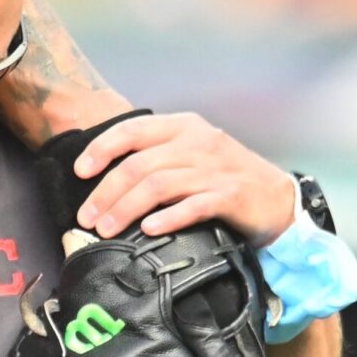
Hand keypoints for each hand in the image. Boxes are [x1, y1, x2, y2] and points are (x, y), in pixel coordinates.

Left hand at [73, 112, 297, 245]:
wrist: (278, 199)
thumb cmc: (222, 179)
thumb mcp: (188, 155)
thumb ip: (153, 157)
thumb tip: (100, 179)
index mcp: (182, 127)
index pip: (131, 130)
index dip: (100, 149)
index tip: (78, 172)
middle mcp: (198, 142)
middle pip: (138, 165)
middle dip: (105, 193)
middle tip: (86, 218)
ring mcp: (215, 168)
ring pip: (158, 185)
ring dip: (125, 209)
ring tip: (105, 230)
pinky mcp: (231, 195)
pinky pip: (193, 206)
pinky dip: (167, 217)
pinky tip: (148, 230)